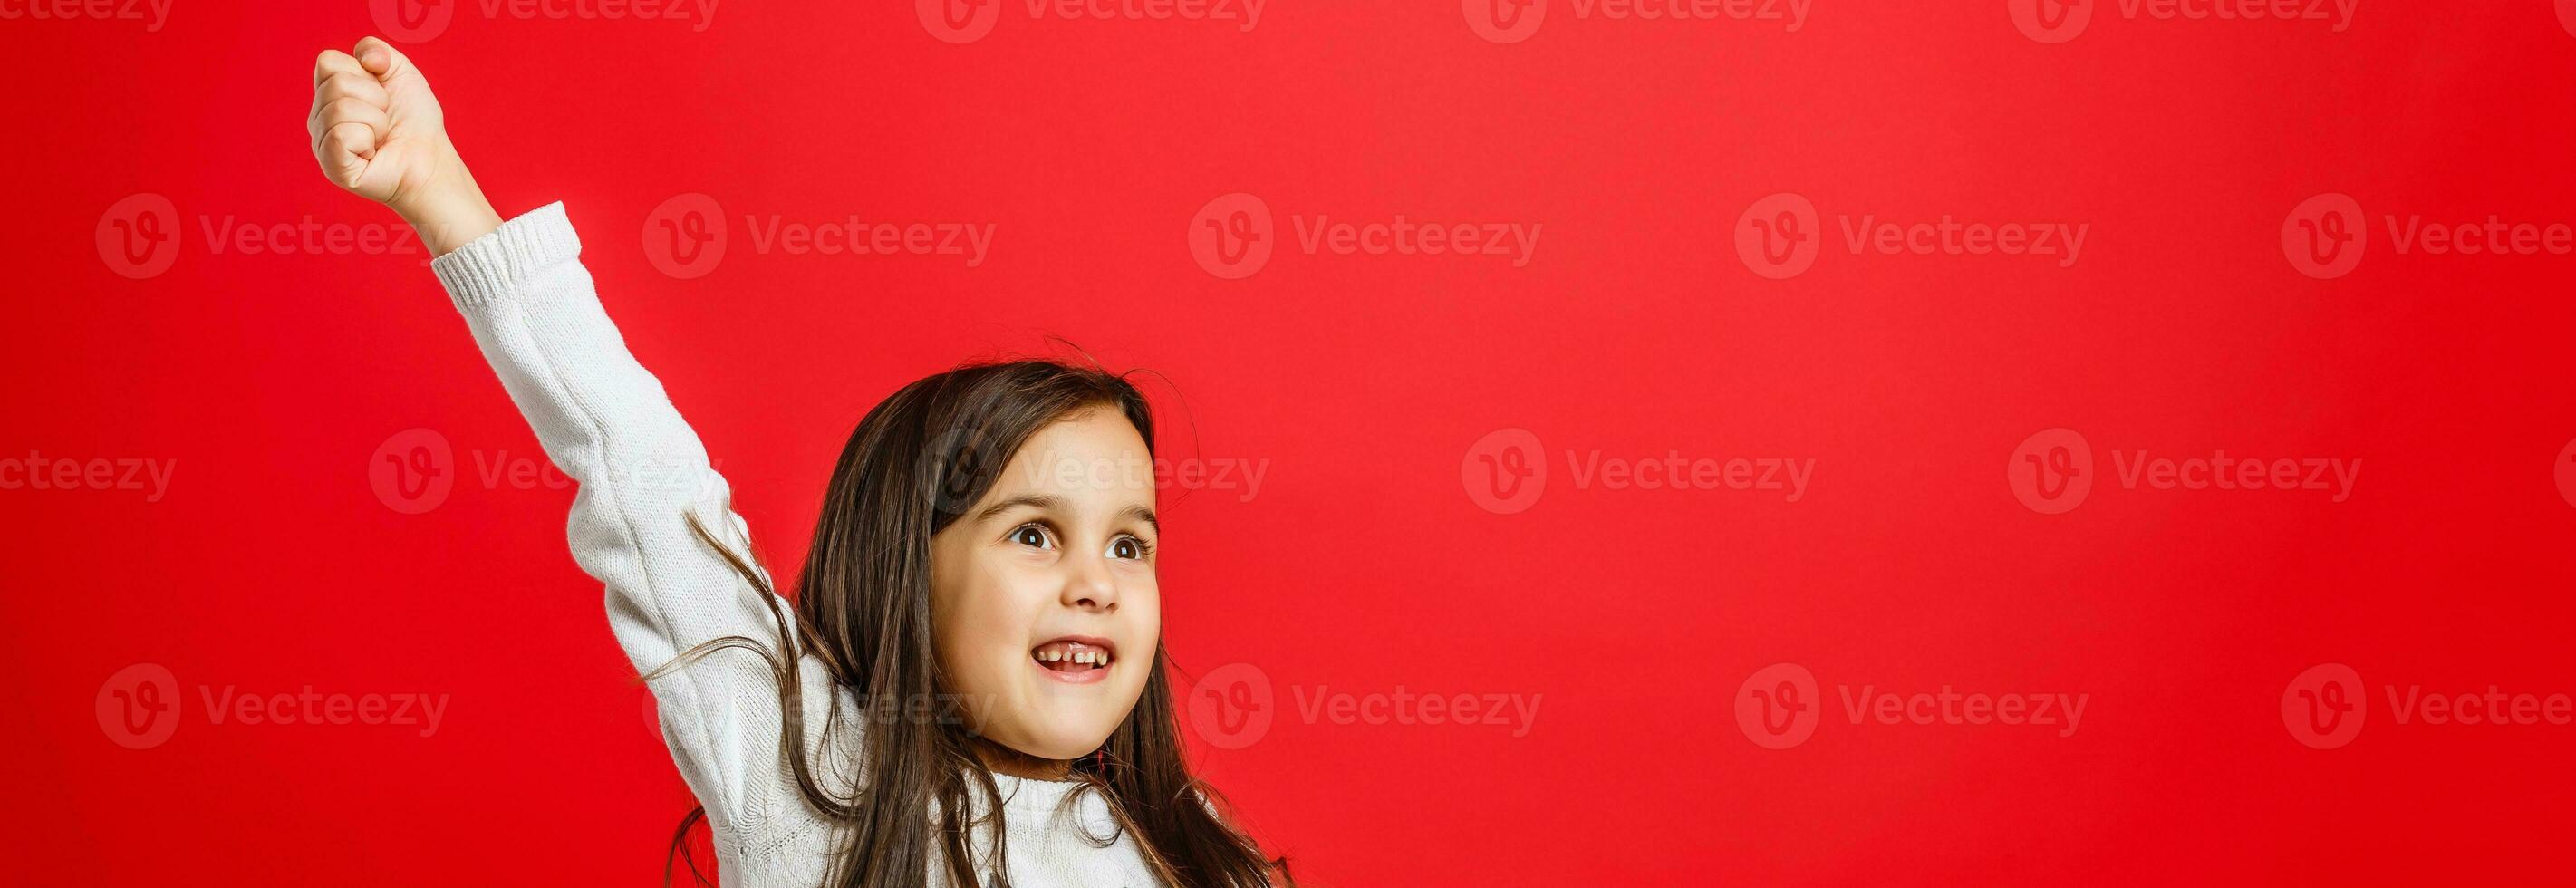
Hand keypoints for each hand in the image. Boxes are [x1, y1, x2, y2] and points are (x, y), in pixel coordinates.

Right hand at [308, 37, 498, 254]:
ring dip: (376, 121)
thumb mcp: (401, 73)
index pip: (327, 61)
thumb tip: (364, 57)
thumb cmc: (414, 120)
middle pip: (336, 84)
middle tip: (386, 120)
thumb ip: (377, 50)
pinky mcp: (332, 166)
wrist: (432, 159)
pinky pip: (342, 134)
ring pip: (341, 108)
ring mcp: (321, 142)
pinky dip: (368, 139)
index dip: (363, 73)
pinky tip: (373, 152)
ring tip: (381, 137)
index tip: (381, 94)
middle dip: (375, 99)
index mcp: (328, 92)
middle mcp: (318, 116)